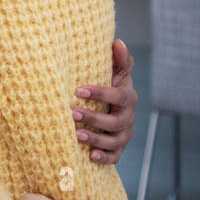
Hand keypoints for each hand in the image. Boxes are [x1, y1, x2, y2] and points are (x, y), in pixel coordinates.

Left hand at [71, 38, 137, 163]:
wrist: (109, 105)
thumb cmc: (107, 84)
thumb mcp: (114, 71)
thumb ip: (118, 59)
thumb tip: (118, 42)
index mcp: (127, 96)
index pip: (118, 95)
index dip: (100, 93)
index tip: (78, 90)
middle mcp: (128, 116)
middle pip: (116, 121)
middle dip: (94, 118)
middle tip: (71, 113)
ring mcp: (123, 134)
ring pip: (114, 140)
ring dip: (96, 138)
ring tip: (76, 135)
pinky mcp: (117, 148)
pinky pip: (115, 156)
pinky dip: (105, 157)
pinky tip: (91, 156)